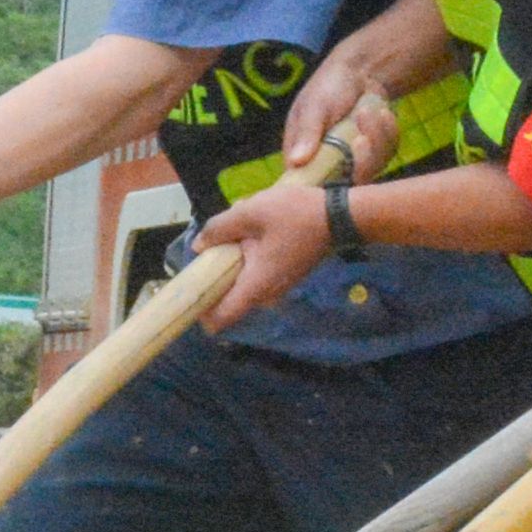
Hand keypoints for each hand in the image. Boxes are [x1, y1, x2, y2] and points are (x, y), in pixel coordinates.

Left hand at [188, 184, 330, 328]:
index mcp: (256, 285)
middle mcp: (267, 293)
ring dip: (233, 263)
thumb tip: (199, 245)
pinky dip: (248, 258)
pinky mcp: (286, 274)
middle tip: (210, 249)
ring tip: (234, 233)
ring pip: (243, 283)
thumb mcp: (251, 212)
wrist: (340, 215)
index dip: (201, 312)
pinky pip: (257, 273)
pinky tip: (253, 232)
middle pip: (229, 299)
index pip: (222, 319)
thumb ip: (220, 228)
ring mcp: (279, 286)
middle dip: (215, 277)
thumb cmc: (296, 214)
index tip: (191, 291)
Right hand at [275, 56, 394, 189]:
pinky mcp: (375, 157)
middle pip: (346, 184)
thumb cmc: (329, 87)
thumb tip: (296, 161)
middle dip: (360, 160)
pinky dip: (387, 132)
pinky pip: (386, 156)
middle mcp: (327, 167)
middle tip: (361, 137)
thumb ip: (307, 132)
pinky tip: (381, 113)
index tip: (343, 163)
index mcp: (302, 159)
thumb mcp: (315, 106)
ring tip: (367, 111)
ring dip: (374, 138)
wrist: (360, 74)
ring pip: (370, 170)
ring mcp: (352, 163)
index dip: (326, 186)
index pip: (308, 189)